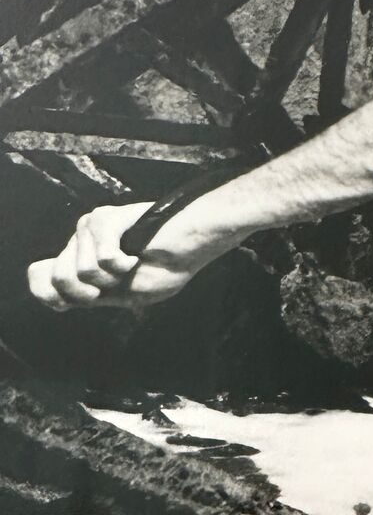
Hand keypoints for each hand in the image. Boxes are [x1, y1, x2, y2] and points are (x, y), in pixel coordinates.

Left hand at [27, 202, 199, 311]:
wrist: (190, 247)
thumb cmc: (164, 268)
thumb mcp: (120, 294)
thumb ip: (85, 295)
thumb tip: (54, 293)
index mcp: (79, 261)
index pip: (40, 277)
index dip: (51, 293)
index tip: (90, 296)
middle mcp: (79, 243)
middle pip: (60, 279)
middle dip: (92, 291)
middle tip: (118, 280)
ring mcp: (88, 229)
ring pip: (83, 271)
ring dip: (114, 277)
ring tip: (133, 262)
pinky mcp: (103, 218)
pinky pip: (102, 258)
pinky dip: (124, 265)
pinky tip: (136, 255)